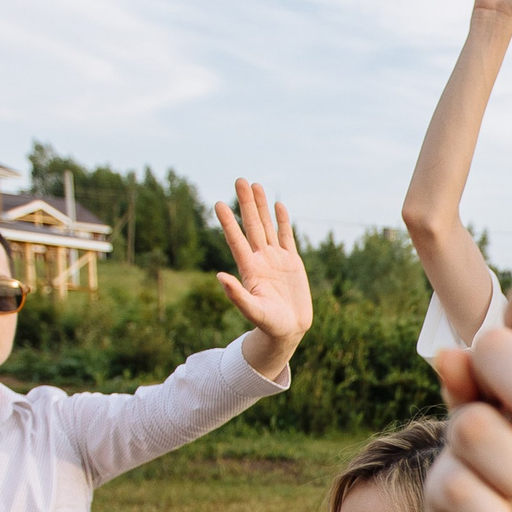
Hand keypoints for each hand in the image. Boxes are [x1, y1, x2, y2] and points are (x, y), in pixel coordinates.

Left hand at [211, 179, 314, 374]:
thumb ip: (237, 295)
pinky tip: (278, 205)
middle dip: (245, 204)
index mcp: (249, 269)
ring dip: (261, 206)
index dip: (228, 222)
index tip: (219, 203)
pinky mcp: (292, 262)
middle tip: (239, 181)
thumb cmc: (268, 324)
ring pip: (267, 226)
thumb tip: (219, 276)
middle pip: (251, 226)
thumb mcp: (252, 311)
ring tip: (255, 185)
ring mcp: (275, 259)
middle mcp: (260, 260)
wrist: (288, 330)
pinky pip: (286, 237)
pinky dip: (282, 221)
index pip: (236, 240)